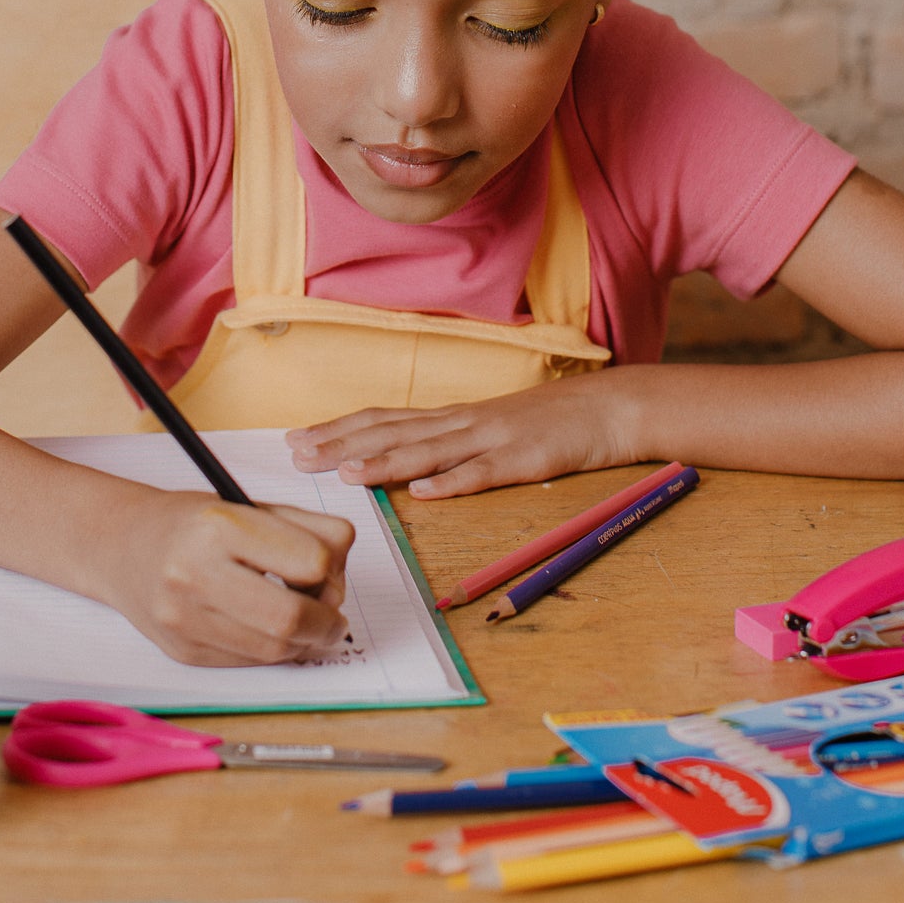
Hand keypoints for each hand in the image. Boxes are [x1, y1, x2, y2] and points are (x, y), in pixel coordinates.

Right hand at [98, 486, 354, 668]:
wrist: (121, 546)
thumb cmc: (195, 522)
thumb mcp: (249, 506)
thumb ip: (304, 531)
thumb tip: (340, 578)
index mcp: (219, 524)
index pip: (310, 561)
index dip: (333, 570)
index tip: (331, 571)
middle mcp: (195, 572)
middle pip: (292, 617)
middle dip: (327, 622)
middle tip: (332, 616)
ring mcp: (185, 618)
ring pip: (275, 650)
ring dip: (305, 642)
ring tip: (305, 622)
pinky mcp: (183, 652)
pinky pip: (250, 662)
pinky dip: (273, 651)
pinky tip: (268, 630)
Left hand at [287, 378, 629, 498]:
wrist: (606, 409)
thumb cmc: (547, 423)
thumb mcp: (489, 429)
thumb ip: (449, 443)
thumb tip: (405, 467)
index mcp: (451, 418)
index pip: (383, 420)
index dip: (338, 429)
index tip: (297, 439)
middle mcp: (461, 422)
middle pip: (392, 432)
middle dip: (341, 444)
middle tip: (297, 455)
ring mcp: (490, 439)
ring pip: (428, 451)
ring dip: (385, 463)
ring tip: (346, 474)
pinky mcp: (522, 460)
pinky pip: (484, 473)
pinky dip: (454, 483)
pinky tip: (426, 493)